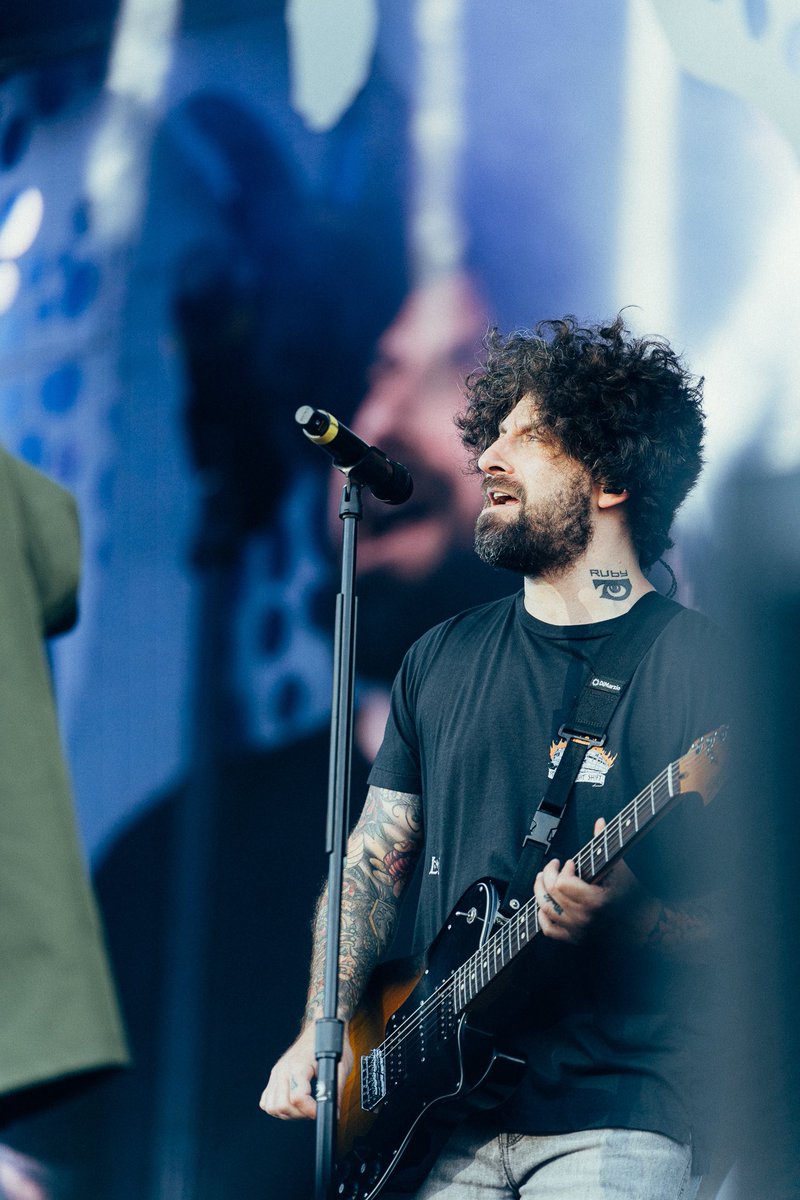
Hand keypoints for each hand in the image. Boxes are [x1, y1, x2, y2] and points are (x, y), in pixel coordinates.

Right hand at [260, 1020, 353, 1119]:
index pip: (297, 1097)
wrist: (318, 1028)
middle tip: (313, 1110)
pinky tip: (292, 1104)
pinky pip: (266, 1101)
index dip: (311, 1110)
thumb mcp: (340, 1065)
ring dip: (288, 1113)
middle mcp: (283, 1069)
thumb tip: (333, 1110)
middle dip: (300, 1114)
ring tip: (303, 1108)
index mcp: (299, 1065)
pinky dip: (277, 1108)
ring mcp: (276, 1072)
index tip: (321, 1111)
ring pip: (271, 1106)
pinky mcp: (274, 1076)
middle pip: (282, 1105)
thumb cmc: (329, 1043)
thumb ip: (335, 1089)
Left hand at [534, 817, 644, 944]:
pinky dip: (541, 916)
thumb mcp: (620, 869)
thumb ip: (605, 844)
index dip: (563, 870)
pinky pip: (548, 930)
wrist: (644, 926)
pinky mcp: (575, 939)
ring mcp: (578, 930)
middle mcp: (584, 918)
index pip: (562, 884)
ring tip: (542, 880)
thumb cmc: (634, 897)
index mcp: (595, 901)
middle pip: (551, 894)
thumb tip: (600, 822)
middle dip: (548, 875)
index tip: (570, 863)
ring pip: (546, 909)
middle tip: (554, 866)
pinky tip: (544, 904)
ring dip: (540, 891)